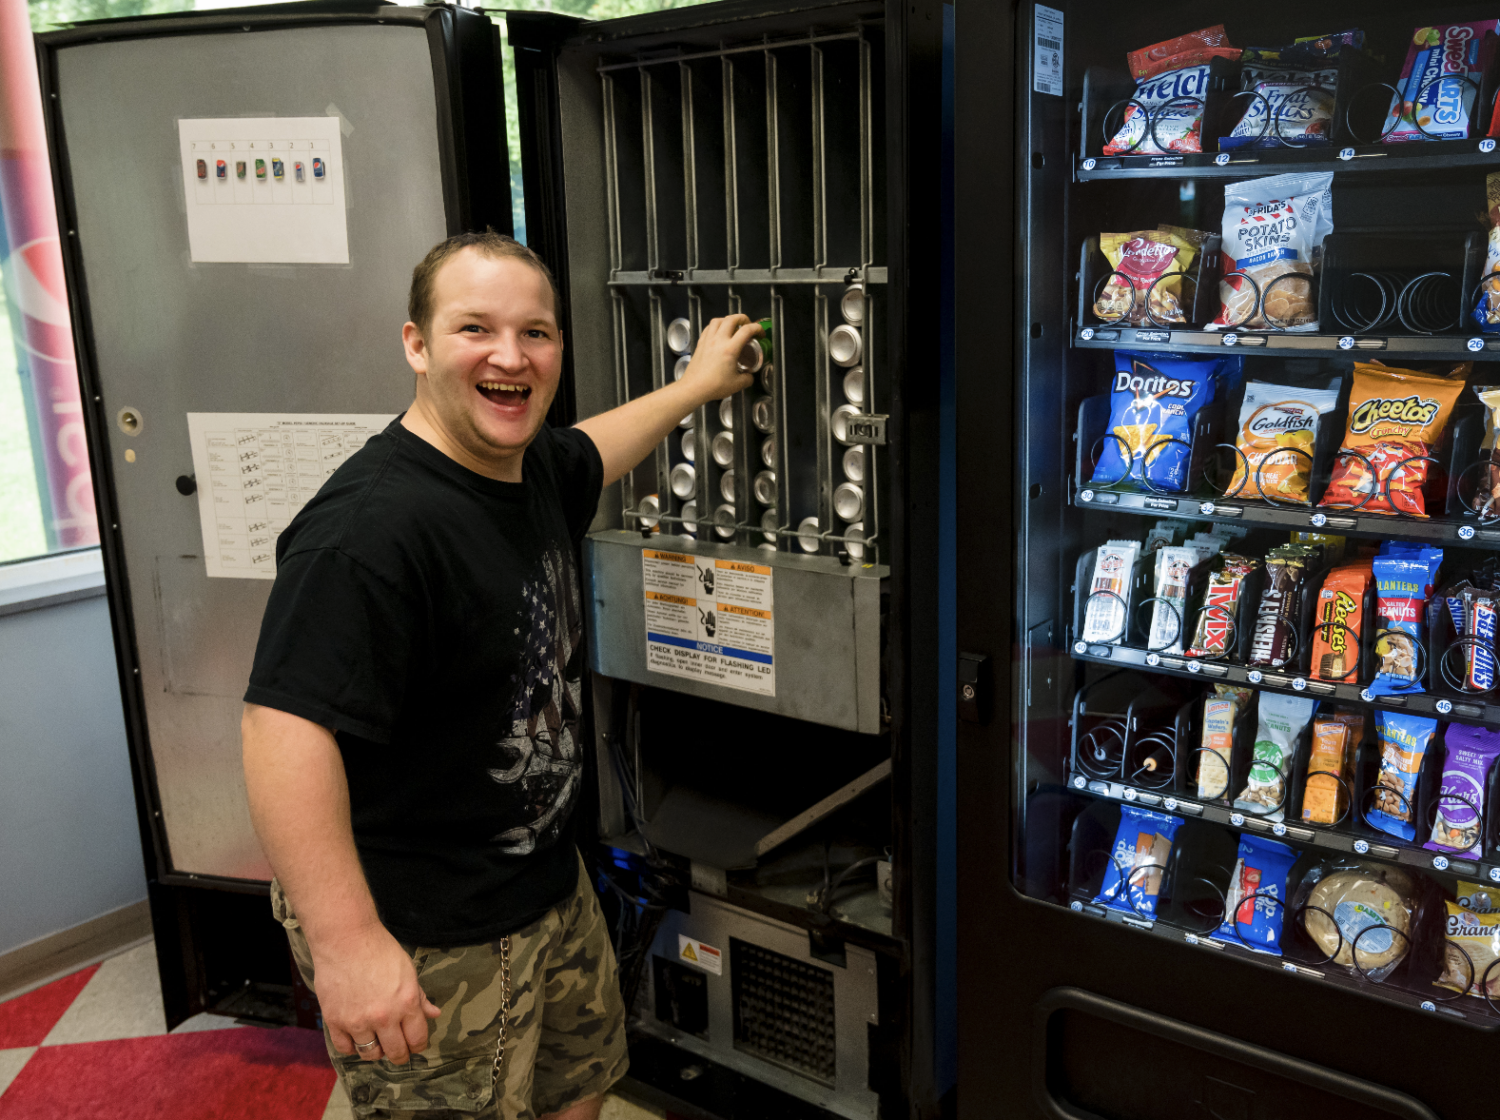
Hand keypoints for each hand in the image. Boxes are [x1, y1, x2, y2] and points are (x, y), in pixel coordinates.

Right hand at [310, 925, 441, 1064]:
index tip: (415, 1045)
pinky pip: (345, 1048)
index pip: (417, 1039)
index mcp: (406, 1003)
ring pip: (370, 1054)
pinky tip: (356, 1037)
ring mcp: (357, 1021)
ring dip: (376, 1051)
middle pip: (395, 1053)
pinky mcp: (335, 1021)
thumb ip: (420, 997)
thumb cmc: (380, 950)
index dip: (418, 1046)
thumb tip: (434, 1014)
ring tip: (377, 1041)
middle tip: (398, 1049)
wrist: (345, 939)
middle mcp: (383, 1017)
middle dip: (400, 1054)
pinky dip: (352, 1047)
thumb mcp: (408, 970)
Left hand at [678, 314, 758, 404]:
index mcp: (730, 349)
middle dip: (743, 318)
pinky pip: (708, 328)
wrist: (694, 388)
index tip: (761, 334)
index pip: (747, 330)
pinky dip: (716, 326)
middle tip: (748, 325)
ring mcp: (708, 340)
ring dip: (728, 320)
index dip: (757, 328)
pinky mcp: (700, 343)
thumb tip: (749, 376)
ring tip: (733, 327)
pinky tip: (719, 333)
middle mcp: (718, 340)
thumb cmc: (714, 386)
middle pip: (731, 319)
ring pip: (718, 320)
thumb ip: (747, 378)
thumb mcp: (737, 385)